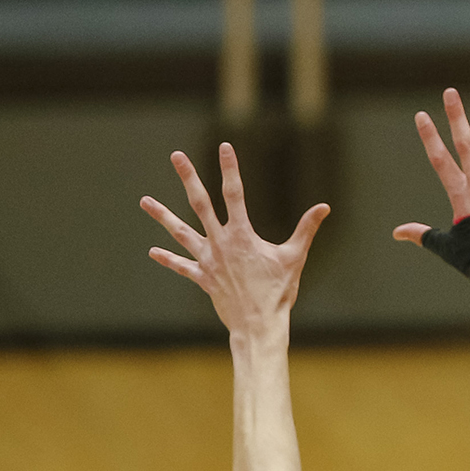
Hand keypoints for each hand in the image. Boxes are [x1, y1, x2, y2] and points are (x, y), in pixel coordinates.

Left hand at [141, 145, 328, 335]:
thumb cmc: (279, 291)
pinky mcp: (202, 278)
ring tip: (144, 200)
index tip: (225, 147)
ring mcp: (208, 260)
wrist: (258, 323)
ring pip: (180, 232)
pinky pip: (182, 266)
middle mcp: (220, 243)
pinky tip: (153, 252)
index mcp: (242, 235)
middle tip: (177, 156)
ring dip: (162, 215)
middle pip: (200, 203)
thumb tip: (324, 207)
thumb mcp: (295, 257)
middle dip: (189, 178)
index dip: (230, 169)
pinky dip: (168, 259)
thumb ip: (306, 229)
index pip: (234, 193)